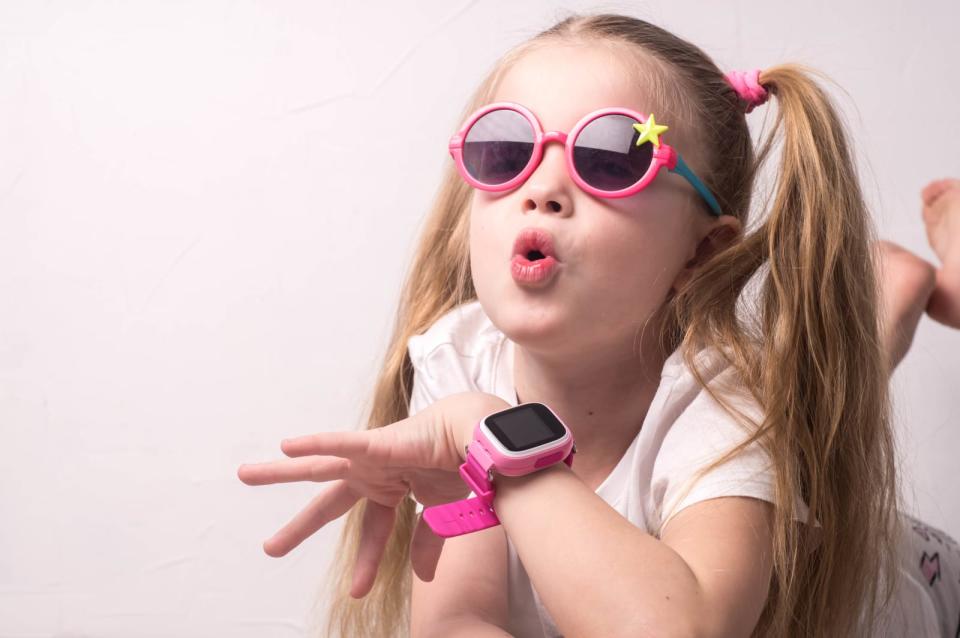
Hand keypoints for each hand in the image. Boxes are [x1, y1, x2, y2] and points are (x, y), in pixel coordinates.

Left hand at [236, 390, 509, 597]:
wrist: (478, 436)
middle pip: (328, 505)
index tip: (357, 593)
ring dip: (281, 471)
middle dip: (300, 527)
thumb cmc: (460, 463)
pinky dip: (316, 444)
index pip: (372, 532)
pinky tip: (288, 446)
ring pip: (317, 468)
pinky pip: (341, 444)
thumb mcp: (442, 513)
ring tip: (246, 476)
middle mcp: (372, 475)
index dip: (365, 562)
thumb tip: (422, 578)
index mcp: (389, 490)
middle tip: (270, 548)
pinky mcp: (376, 443)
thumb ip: (426, 541)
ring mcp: (369, 458)